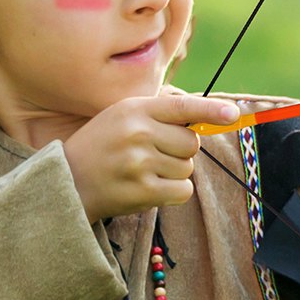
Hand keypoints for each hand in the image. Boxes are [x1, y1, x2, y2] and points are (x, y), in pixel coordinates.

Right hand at [62, 90, 239, 220]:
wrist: (66, 181)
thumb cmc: (101, 147)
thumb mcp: (122, 117)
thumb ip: (159, 115)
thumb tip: (204, 121)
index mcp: (134, 109)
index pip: (182, 107)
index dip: (210, 111)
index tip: (233, 114)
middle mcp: (138, 133)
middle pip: (191, 143)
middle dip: (180, 151)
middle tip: (152, 155)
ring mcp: (140, 162)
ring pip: (187, 168)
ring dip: (174, 173)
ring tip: (143, 172)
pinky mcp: (143, 190)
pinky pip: (183, 190)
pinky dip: (173, 192)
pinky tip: (149, 188)